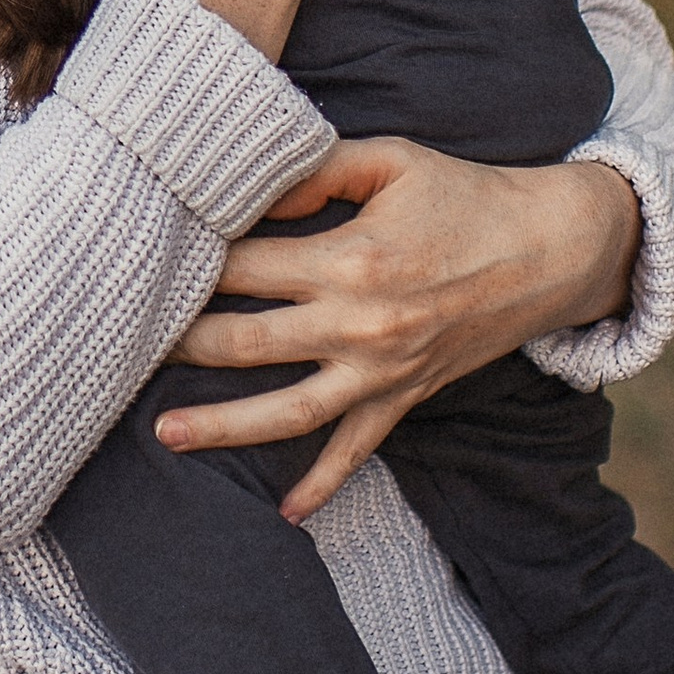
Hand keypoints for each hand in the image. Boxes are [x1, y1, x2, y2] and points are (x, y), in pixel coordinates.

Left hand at [152, 142, 639, 517]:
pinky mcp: (405, 398)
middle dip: (182, 346)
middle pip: (247, 342)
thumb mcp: (391, 159)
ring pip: (288, 413)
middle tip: (123, 347)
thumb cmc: (464, 194)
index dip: (193, 264)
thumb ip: (315, 169)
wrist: (549, 249)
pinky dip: (322, 485)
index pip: (246, 268)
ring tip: (162, 435)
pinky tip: (286, 515)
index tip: (147, 262)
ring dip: (223, 428)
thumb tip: (252, 189)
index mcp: (351, 259)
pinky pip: (357, 452)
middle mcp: (360, 324)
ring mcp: (382, 371)